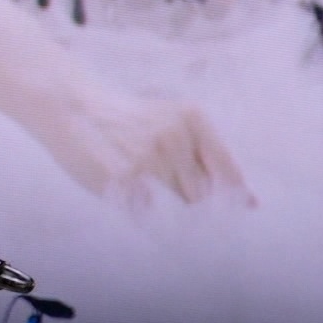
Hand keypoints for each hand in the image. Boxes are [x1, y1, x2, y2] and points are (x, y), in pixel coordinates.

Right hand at [35, 89, 252, 207]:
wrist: (73, 106)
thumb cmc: (128, 121)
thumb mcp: (172, 122)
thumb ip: (207, 156)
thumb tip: (248, 201)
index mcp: (193, 119)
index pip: (228, 172)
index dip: (232, 199)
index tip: (236, 213)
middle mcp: (175, 137)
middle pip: (201, 196)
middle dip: (193, 207)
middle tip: (170, 198)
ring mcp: (148, 159)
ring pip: (175, 208)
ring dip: (166, 213)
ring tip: (145, 190)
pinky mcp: (124, 178)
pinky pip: (146, 214)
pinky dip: (144, 215)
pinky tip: (131, 198)